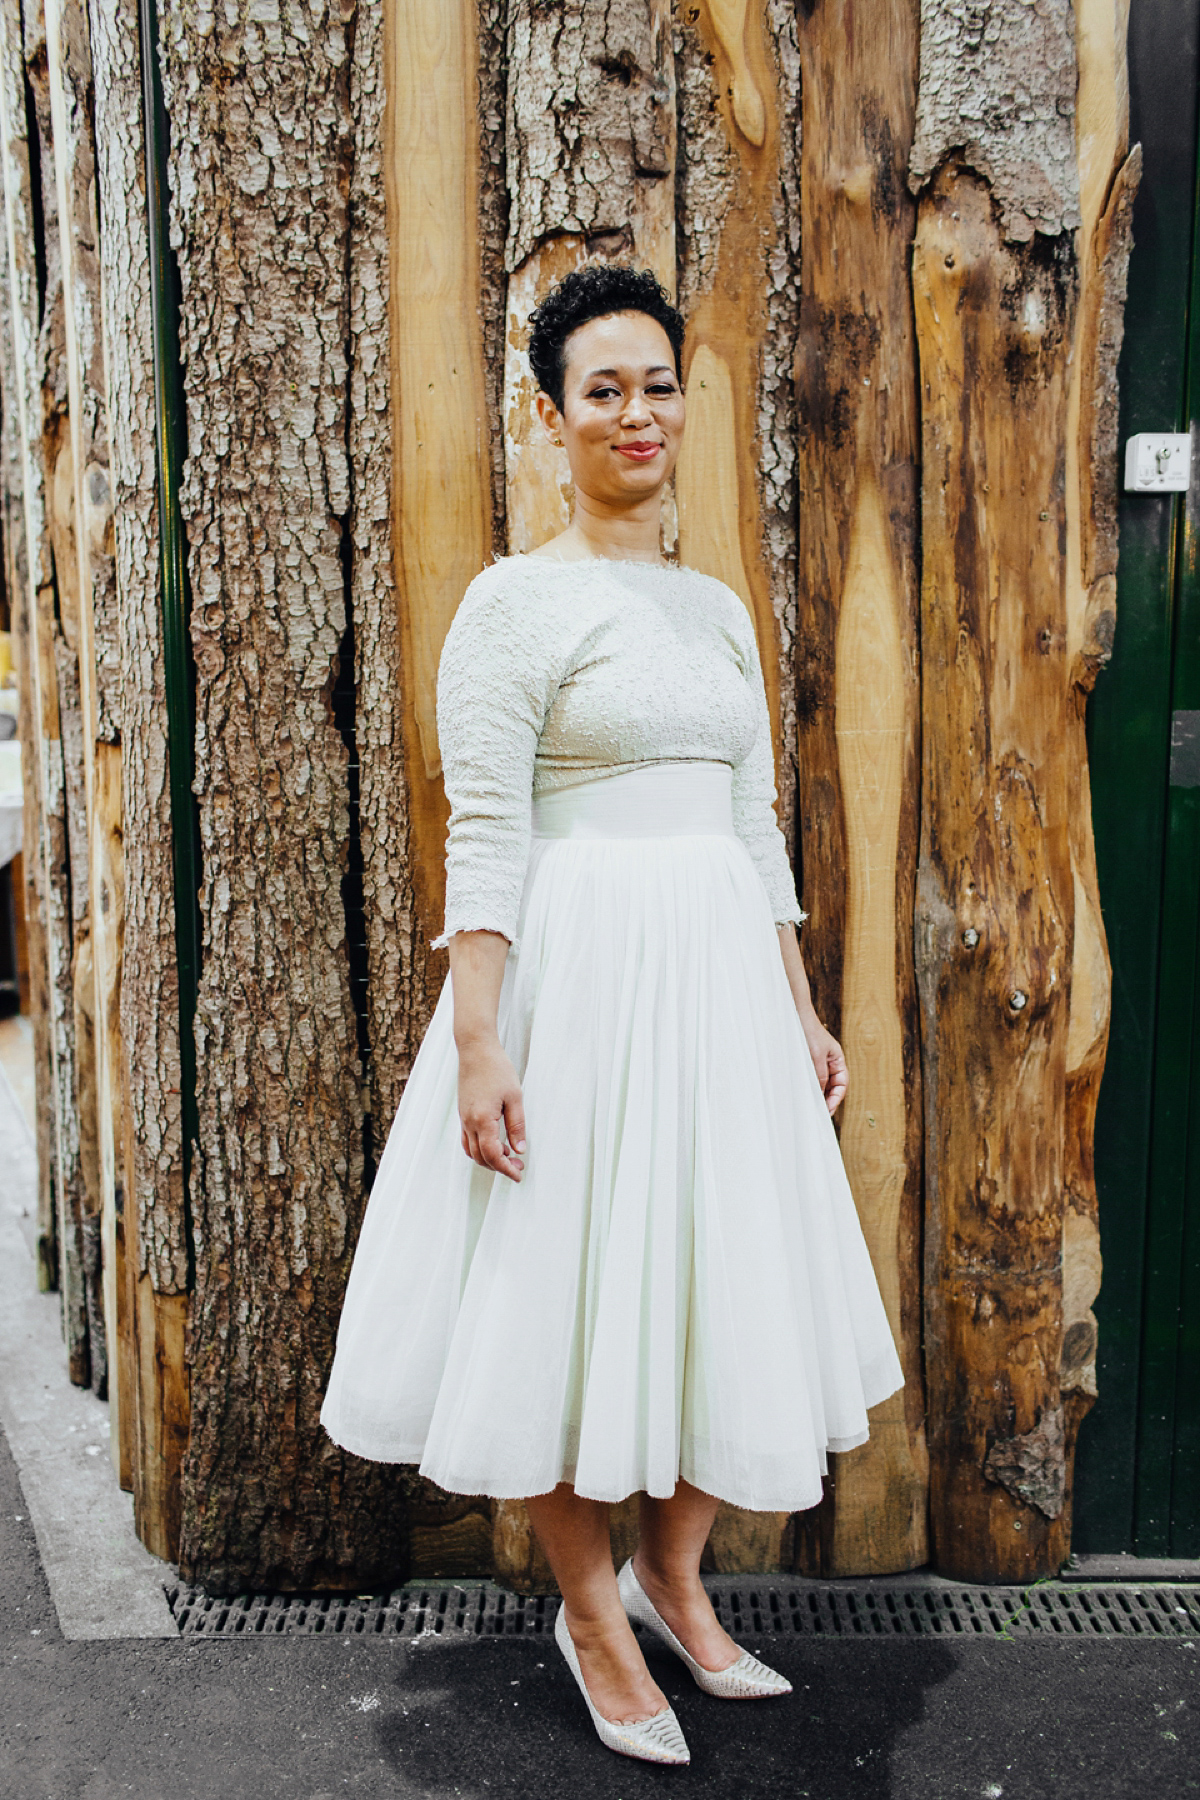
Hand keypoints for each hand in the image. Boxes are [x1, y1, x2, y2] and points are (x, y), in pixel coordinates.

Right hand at [457, 1036, 526, 1180]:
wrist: (475, 1049)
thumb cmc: (497, 1069)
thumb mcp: (514, 1097)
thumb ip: (517, 1126)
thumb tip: (520, 1149)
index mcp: (483, 1120)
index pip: (493, 1155)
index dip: (506, 1169)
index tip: (519, 1175)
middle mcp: (469, 1122)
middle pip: (481, 1157)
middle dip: (499, 1167)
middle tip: (519, 1166)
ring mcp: (463, 1119)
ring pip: (472, 1151)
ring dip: (489, 1159)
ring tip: (508, 1156)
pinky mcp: (462, 1113)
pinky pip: (468, 1140)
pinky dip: (480, 1148)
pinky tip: (495, 1143)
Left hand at [801, 1015, 847, 1114]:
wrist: (794, 1016)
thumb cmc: (808, 1032)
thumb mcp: (816, 1056)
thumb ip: (820, 1075)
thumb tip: (821, 1094)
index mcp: (838, 1060)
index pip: (841, 1084)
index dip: (836, 1099)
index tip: (828, 1111)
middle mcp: (829, 1063)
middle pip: (832, 1087)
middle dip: (826, 1100)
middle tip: (818, 1115)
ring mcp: (817, 1063)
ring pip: (820, 1084)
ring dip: (816, 1095)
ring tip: (809, 1108)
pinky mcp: (806, 1063)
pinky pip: (809, 1079)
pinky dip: (808, 1087)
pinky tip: (801, 1095)